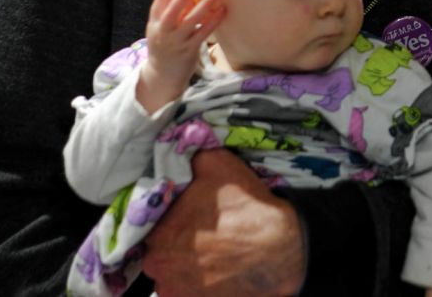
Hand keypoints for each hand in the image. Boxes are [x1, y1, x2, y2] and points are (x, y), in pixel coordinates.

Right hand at [137, 0, 224, 112]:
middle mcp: (163, 33)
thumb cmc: (164, 47)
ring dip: (203, 6)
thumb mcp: (160, 30)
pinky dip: (213, 21)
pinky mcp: (189, 51)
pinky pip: (203, 33)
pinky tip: (222, 11)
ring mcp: (176, 43)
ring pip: (190, 22)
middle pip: (171, 12)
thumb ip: (168, 14)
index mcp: (154, 25)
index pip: (158, 4)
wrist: (162, 76)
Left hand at [143, 149, 305, 296]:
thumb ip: (190, 157)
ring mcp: (174, 291)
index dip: (169, 215)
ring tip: (212, 253)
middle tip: (202, 231)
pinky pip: (185, 291)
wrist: (282, 251)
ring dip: (184, 263)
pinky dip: (196, 283)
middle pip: (158, 248)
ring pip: (171, 271)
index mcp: (157, 231)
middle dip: (175, 239)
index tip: (187, 213)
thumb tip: (178, 150)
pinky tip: (216, 269)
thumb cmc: (247, 208)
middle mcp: (157, 265)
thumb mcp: (219, 165)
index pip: (149, 221)